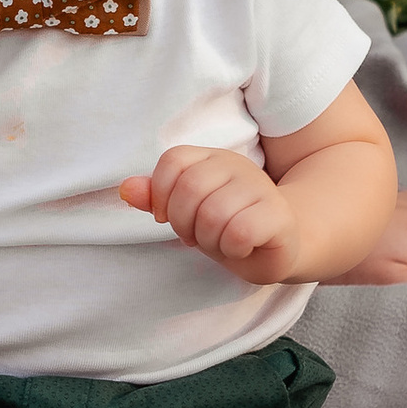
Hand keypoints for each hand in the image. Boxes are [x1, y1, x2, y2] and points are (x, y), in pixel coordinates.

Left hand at [120, 143, 303, 286]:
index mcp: (211, 159)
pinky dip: (232, 248)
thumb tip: (126, 189)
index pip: (173, 161)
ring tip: (221, 242)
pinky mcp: (278, 215)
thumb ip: (157, 199)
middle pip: (190, 188)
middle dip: (184, 223)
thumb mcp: (187, 213)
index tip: (165, 218)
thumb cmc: (228, 227)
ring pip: (214, 213)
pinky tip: (241, 248)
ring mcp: (261, 187)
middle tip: (196, 237)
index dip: (161, 194)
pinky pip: (239, 232)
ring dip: (210, 240)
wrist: (280, 245)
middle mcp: (236, 166)